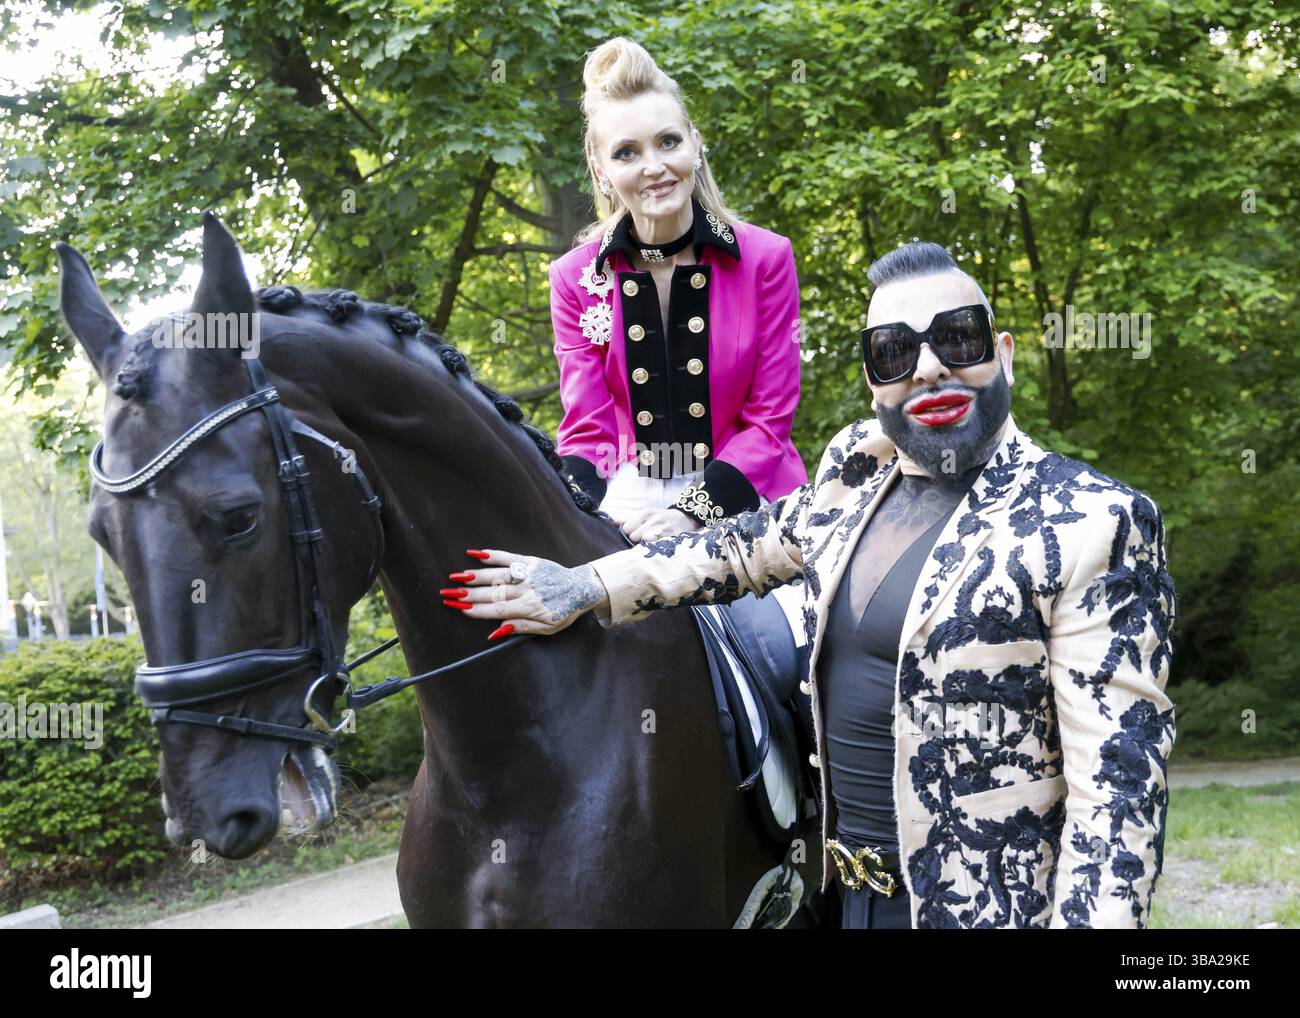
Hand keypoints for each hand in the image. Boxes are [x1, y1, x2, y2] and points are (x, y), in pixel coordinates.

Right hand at [440, 549, 609, 639]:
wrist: (581, 588)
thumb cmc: (563, 611)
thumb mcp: (547, 628)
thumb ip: (521, 629)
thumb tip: (495, 632)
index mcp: (529, 609)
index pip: (497, 610)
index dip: (476, 610)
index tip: (459, 608)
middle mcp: (526, 590)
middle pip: (492, 593)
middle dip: (468, 594)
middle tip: (447, 594)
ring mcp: (527, 574)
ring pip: (497, 575)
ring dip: (474, 576)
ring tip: (454, 577)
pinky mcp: (530, 561)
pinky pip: (508, 557)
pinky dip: (491, 555)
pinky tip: (474, 554)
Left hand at [616, 507, 702, 543]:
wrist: (686, 518)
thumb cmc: (662, 518)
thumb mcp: (647, 514)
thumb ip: (629, 520)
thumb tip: (612, 523)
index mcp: (646, 513)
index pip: (627, 528)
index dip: (629, 534)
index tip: (635, 536)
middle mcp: (654, 520)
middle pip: (634, 537)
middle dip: (637, 542)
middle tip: (644, 542)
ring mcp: (663, 530)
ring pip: (644, 543)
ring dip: (646, 548)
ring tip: (651, 547)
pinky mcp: (672, 539)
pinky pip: (657, 549)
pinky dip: (656, 551)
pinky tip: (658, 550)